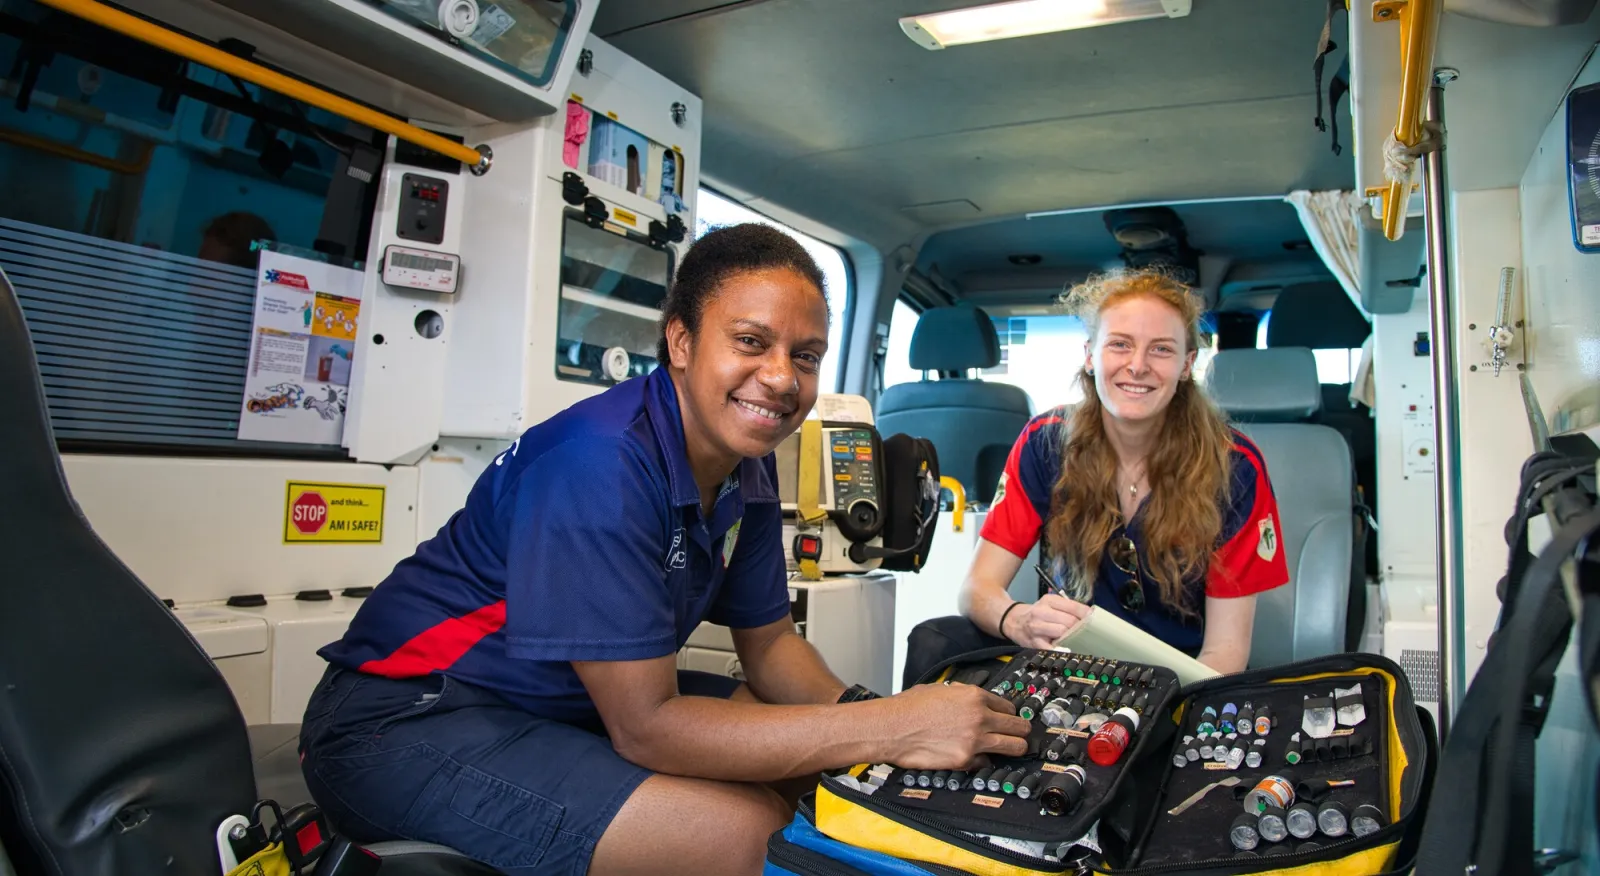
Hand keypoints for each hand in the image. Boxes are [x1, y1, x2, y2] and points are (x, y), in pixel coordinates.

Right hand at [879, 683, 1031, 770]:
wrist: (891, 727)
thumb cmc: (909, 707)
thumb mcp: (940, 689)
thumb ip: (963, 695)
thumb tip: (974, 701)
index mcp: (974, 696)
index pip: (1009, 707)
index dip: (1011, 715)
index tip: (1011, 720)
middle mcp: (980, 717)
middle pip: (1019, 727)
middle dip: (1021, 732)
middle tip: (1020, 735)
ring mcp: (975, 740)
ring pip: (1014, 747)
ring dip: (1014, 748)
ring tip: (1012, 749)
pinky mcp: (965, 760)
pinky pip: (986, 763)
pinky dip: (983, 761)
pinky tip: (975, 757)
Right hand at [1005, 595, 1091, 648]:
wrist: (1013, 621)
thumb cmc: (1037, 614)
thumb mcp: (1050, 604)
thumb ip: (1068, 609)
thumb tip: (1091, 616)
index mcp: (1048, 600)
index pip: (1073, 607)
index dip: (1086, 614)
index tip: (1095, 620)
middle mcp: (1041, 612)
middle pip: (1069, 621)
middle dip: (1080, 628)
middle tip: (1087, 632)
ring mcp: (1036, 627)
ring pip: (1062, 633)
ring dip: (1072, 637)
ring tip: (1077, 639)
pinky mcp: (1034, 642)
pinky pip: (1052, 648)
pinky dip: (1062, 649)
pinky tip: (1067, 649)